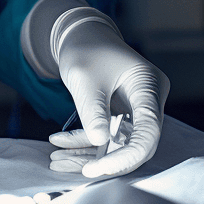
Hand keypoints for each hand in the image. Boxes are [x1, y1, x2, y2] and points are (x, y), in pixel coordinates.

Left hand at [46, 13, 168, 177]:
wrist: (78, 35)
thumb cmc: (84, 48)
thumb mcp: (84, 77)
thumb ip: (93, 108)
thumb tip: (100, 141)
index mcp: (149, 86)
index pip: (147, 132)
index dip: (126, 156)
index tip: (96, 168)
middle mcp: (147, 101)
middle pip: (134, 144)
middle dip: (102, 160)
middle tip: (71, 168)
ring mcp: (135, 110)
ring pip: (116, 144)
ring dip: (86, 155)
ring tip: (55, 161)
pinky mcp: (121, 115)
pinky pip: (105, 136)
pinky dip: (83, 143)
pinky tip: (58, 143)